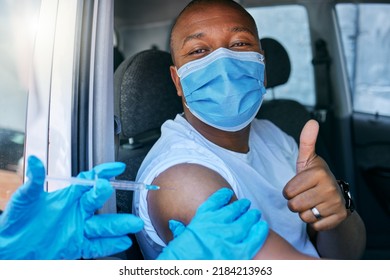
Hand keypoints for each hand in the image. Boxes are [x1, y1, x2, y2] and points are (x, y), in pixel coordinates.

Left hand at [0, 155, 143, 259]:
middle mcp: (77, 211)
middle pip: (99, 202)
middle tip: (125, 195)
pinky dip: (110, 245)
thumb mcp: (24, 199)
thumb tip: (35, 160)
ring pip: (102, 226)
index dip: (104, 172)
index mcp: (68, 196)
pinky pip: (96, 246)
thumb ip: (33, 180)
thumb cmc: (17, 222)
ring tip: (134, 224)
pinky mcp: (76, 246)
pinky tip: (123, 242)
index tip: (117, 167)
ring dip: (119, 225)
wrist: (12, 250)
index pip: (89, 180)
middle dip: (112, 200)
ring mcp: (79, 229)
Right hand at [157, 188, 268, 259]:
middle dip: (240, 206)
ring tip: (255, 214)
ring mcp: (227, 238)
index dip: (222, 196)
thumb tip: (175, 224)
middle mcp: (216, 225)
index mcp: (201, 220)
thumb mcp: (178, 239)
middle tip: (246, 204)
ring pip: (244, 223)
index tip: (227, 193)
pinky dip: (259, 232)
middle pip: (233, 210)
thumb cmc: (180, 255)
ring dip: (251, 217)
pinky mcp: (236, 253)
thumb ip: (180, 230)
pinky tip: (263, 226)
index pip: (214, 202)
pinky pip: (252, 240)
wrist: (183, 268)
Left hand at [283, 120, 346, 230]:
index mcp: (318, 172)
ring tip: (312, 203)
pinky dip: (315, 221)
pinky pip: (315, 225)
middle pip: (294, 205)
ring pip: (304, 216)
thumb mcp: (308, 160)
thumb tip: (312, 121)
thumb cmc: (315, 178)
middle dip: (295, 203)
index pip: (287, 191)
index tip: (299, 186)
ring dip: (304, 212)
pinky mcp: (338, 218)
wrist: (336, 196)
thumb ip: (307, 142)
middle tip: (305, 195)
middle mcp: (330, 187)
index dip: (289, 191)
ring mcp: (335, 203)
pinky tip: (320, 212)